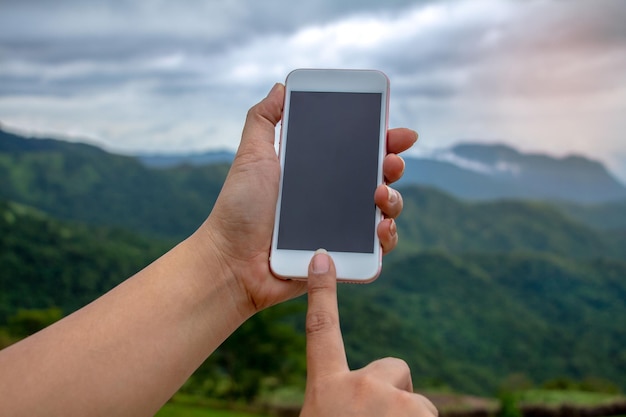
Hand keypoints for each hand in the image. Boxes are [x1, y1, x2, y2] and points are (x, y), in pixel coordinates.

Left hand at [201, 83, 416, 313]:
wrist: (231, 260)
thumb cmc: (238, 209)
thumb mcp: (251, 156)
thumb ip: (263, 120)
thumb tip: (281, 87)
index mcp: (319, 174)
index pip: (359, 152)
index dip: (382, 140)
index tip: (396, 133)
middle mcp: (334, 199)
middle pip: (379, 179)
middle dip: (393, 166)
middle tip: (390, 162)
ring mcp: (341, 229)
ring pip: (384, 212)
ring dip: (394, 200)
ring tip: (379, 194)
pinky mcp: (343, 258)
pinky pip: (376, 250)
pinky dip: (387, 239)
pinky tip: (381, 228)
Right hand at [300, 250, 437, 416]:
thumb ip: (338, 400)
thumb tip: (357, 401)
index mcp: (326, 388)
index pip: (322, 329)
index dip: (322, 292)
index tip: (321, 259)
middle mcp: (359, 388)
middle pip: (392, 367)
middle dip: (394, 392)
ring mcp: (393, 401)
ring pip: (415, 402)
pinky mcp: (420, 413)